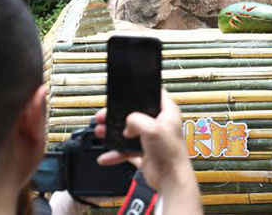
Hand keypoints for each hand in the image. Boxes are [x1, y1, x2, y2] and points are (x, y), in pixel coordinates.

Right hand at [94, 89, 202, 214]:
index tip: (125, 94)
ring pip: (129, 132)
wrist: (170, 178)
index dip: (140, 94)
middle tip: (103, 116)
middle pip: (136, 115)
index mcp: (167, 113)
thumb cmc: (170, 152)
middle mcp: (159, 124)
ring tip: (100, 132)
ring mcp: (151, 139)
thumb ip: (137, 120)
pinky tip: (106, 156)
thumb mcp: (152, 129)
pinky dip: (116, 153)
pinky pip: (127, 151)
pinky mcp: (145, 152)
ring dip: (114, 134)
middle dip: (118, 116)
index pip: (154, 96)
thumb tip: (128, 120)